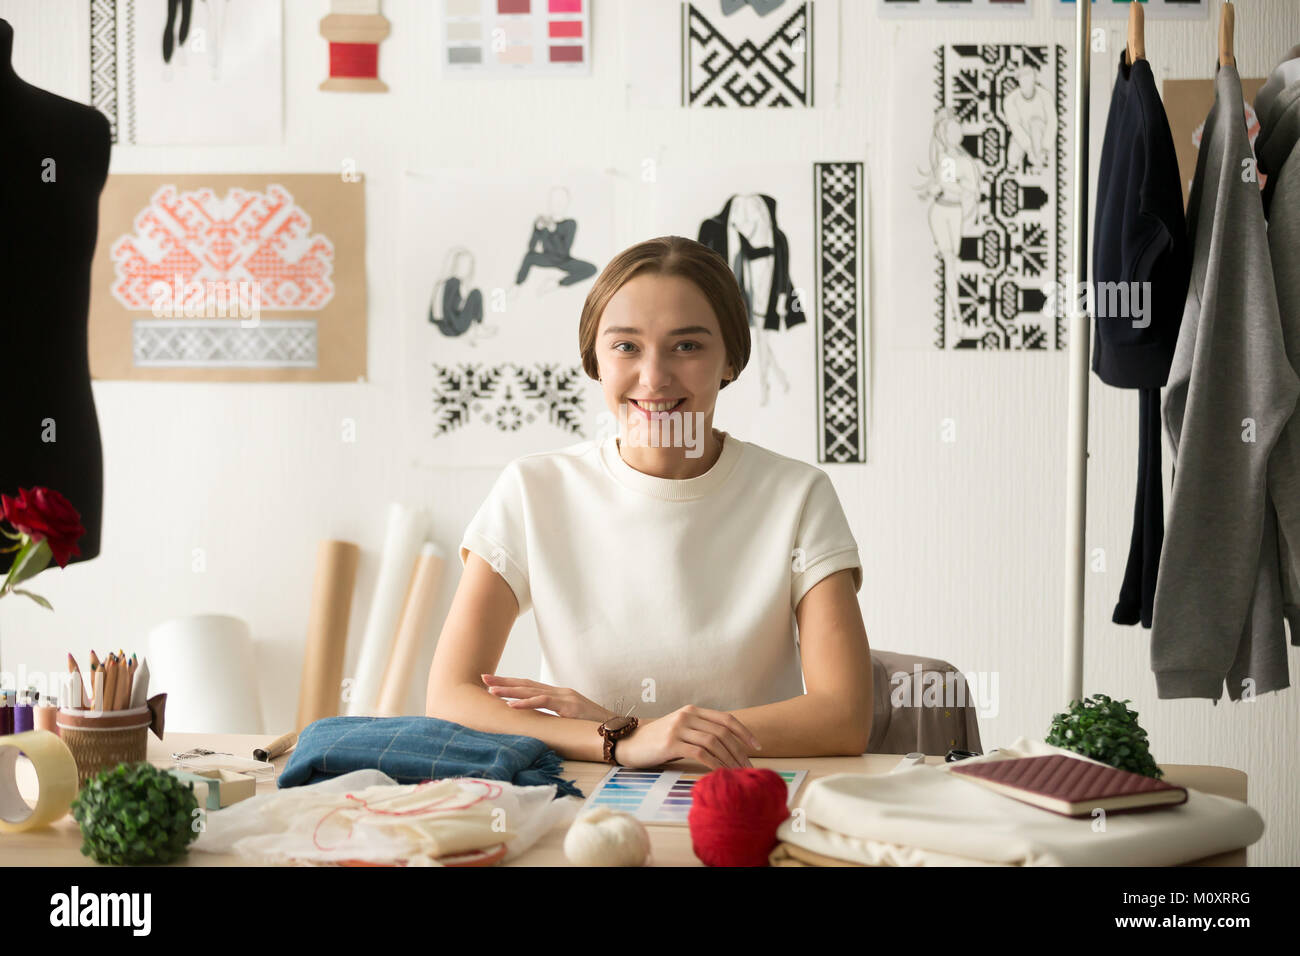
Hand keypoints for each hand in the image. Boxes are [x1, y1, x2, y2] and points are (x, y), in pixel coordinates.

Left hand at [481, 674, 616, 723]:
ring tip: (490, 690)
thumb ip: (556, 719)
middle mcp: (560, 692)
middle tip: (483, 678)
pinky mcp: (568, 707)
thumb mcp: (571, 722)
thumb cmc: (594, 727)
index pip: (530, 686)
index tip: (492, 682)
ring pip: (532, 690)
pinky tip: (511, 705)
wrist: (617, 728)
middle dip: (503, 681)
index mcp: (559, 695)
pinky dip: (525, 703)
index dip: (511, 683)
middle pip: (527, 684)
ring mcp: (564, 698)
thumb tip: (538, 725)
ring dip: (509, 690)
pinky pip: (543, 703)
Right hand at [616, 705, 760, 769]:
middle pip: (722, 732)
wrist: (629, 744)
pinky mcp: (671, 743)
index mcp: (692, 710)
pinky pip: (700, 753)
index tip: (757, 747)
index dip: (744, 732)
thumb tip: (729, 747)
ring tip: (737, 773)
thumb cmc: (657, 741)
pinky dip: (714, 763)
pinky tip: (720, 772)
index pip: (725, 718)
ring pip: (713, 742)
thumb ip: (700, 731)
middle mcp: (687, 715)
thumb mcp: (681, 729)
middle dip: (739, 751)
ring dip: (728, 759)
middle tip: (748, 767)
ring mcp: (678, 728)